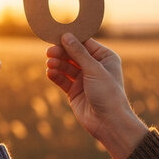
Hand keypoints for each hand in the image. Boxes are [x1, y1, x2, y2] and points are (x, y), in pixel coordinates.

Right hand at [45, 33, 147, 158]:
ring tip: (50, 64)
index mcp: (104, 58)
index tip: (57, 35)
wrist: (108, 122)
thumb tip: (66, 36)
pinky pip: (62, 79)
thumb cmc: (108, 94)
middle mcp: (94, 67)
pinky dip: (56, 75)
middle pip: (73, 54)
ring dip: (57, 64)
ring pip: (66, 66)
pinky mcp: (74, 91)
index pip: (85, 43)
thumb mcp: (94, 69)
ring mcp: (83, 79)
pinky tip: (50, 73)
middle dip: (61, 53)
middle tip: (49, 52)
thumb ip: (78, 52)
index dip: (71, 39)